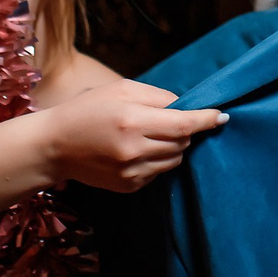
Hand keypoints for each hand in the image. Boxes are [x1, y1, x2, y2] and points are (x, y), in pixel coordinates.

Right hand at [34, 79, 225, 192]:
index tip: (223, 116)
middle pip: (182, 143)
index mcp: (132, 121)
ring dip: (173, 146)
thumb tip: (186, 106)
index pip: (182, 125)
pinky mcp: (129, 186)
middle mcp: (134, 150)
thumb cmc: (87, 110)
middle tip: (168, 120)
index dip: (206, 121)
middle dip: (185, 131)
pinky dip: (157, 159)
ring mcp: (132, 173)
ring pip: (174, 160)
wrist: (54, 145)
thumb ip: (157, 97)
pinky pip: (159, 172)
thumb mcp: (121, 90)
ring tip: (149, 134)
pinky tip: (137, 150)